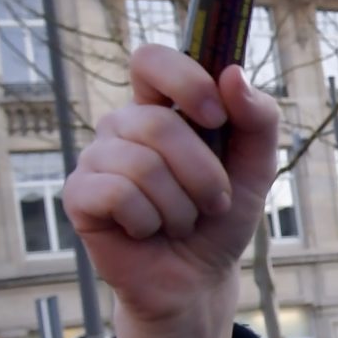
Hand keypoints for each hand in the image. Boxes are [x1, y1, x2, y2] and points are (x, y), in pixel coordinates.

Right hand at [66, 47, 279, 337]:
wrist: (199, 278)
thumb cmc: (220, 217)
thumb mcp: (257, 167)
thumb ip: (258, 118)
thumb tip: (232, 73)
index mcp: (161, 107)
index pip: (151, 59)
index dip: (183, 80)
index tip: (216, 116)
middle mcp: (123, 126)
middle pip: (158, 123)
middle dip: (203, 173)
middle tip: (212, 202)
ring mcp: (96, 159)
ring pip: (143, 164)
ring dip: (180, 205)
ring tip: (180, 221)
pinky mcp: (79, 196)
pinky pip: (118, 194)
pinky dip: (150, 221)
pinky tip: (147, 232)